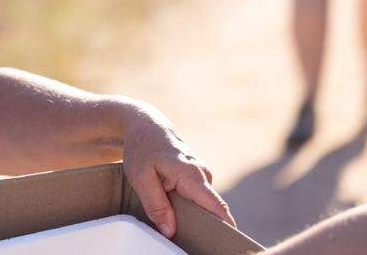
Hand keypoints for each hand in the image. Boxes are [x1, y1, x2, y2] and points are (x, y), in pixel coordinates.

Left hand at [121, 102, 234, 239]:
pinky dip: (188, 205)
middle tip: (187, 238)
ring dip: (192, 215)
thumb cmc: (141, 148)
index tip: (226, 241)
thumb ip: (156, 205)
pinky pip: (198, 197)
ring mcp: (202, 174)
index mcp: (191, 175)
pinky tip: (173, 208)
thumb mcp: (141, 178)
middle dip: (203, 225)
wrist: (144, 124)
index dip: (224, 226)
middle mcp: (202, 174)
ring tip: (173, 220)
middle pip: (211, 209)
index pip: (217, 206)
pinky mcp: (197, 175)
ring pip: (203, 204)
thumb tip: (170, 231)